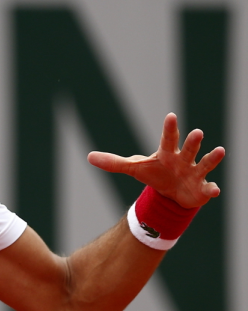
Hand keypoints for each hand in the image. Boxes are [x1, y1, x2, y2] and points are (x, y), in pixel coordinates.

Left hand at [87, 113, 223, 208]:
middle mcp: (183, 159)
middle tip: (197, 132)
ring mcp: (195, 173)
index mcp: (167, 153)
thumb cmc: (154, 174)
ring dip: (212, 158)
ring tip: (220, 151)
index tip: (171, 116)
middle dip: (192, 141)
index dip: (169, 128)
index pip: (167, 138)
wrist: (170, 194)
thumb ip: (113, 162)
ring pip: (205, 164)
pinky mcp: (202, 189)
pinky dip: (212, 189)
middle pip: (188, 148)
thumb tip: (89, 157)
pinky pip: (209, 188)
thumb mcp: (134, 168)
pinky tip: (214, 190)